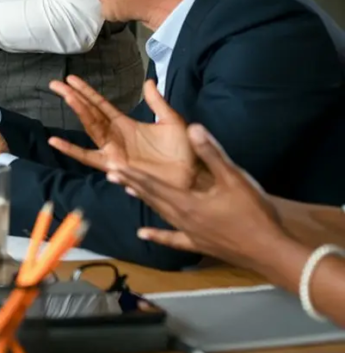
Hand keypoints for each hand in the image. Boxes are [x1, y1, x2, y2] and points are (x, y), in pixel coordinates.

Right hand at [47, 77, 197, 189]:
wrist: (192, 176)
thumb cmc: (184, 152)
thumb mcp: (172, 121)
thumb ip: (157, 103)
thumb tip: (148, 81)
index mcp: (126, 124)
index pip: (100, 104)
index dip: (86, 91)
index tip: (70, 78)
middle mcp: (115, 136)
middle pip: (89, 113)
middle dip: (73, 97)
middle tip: (55, 83)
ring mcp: (112, 150)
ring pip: (90, 127)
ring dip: (78, 112)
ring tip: (65, 96)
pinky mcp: (114, 165)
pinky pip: (88, 157)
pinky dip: (71, 150)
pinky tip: (55, 142)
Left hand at [108, 124, 284, 268]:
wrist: (270, 251)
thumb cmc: (253, 213)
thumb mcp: (234, 178)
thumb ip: (211, 153)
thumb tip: (193, 128)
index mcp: (186, 201)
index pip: (153, 183)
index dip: (132, 174)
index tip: (112, 165)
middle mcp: (181, 218)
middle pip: (152, 197)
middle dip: (131, 183)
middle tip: (110, 173)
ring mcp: (189, 234)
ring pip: (160, 213)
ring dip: (144, 200)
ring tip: (127, 190)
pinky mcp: (198, 245)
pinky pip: (172, 239)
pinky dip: (157, 235)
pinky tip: (142, 234)